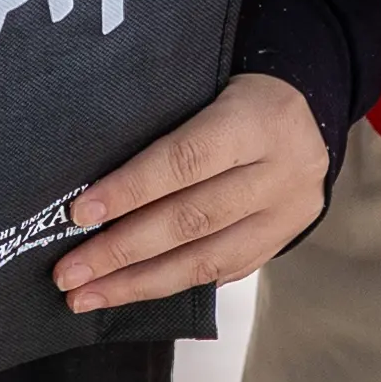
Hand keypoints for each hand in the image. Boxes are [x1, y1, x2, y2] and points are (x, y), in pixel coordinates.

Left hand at [54, 73, 328, 309]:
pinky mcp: (282, 242)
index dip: (129, 189)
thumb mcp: (207, 85)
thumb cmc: (236, 94)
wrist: (310, 111)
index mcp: (253, 121)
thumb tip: (92, 180)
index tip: (79, 214)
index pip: (184, 160)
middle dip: (123, 252)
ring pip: (207, 260)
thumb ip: (162, 126)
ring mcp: (285, 215)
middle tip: (70, 272)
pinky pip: (222, 273)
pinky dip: (173, 285)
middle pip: (192, 219)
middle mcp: (277, 173)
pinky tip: (133, 294)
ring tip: (89, 295)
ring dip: (140, 283)